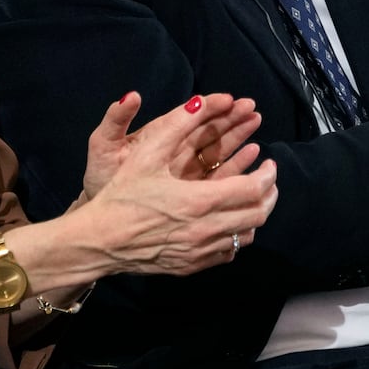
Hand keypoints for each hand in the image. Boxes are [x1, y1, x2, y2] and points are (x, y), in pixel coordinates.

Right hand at [75, 95, 277, 277]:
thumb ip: (177, 125)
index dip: (267, 175)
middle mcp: (205, 230)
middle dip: (269, 193)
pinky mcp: (191, 266)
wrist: (99, 241)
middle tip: (267, 178)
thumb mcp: (146, 154)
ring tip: (252, 197)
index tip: (269, 162)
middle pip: (257, 215)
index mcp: (199, 200)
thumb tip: (201, 102)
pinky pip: (228, 252)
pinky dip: (237, 235)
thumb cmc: (121, 194)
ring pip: (246, 236)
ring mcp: (200, 252)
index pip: (252, 190)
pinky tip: (230, 221)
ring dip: (256, 215)